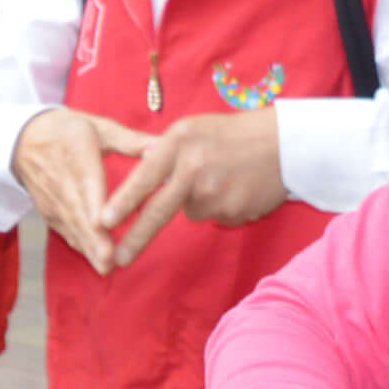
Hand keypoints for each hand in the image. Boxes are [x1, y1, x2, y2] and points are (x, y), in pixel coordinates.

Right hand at [10, 106, 156, 268]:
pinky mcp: (49, 212)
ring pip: (71, 226)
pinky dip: (80, 246)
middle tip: (109, 260)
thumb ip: (131, 141)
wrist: (22, 140)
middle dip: (93, 238)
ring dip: (88, 248)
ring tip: (105, 267)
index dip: (94, 206)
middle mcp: (62, 179)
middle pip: (78, 212)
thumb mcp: (98, 127)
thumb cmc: (67, 131)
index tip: (105, 224)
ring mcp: (53, 199)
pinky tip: (95, 261)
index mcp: (76, 153)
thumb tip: (164, 147)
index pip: (86, 183)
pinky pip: (66, 231)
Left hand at [94, 108, 285, 263]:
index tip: (103, 221)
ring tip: (220, 177)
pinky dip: (221, 207)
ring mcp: (217, 193)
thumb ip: (164, 148)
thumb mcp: (192, 129)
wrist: (285, 144)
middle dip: (136, 238)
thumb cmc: (231, 133)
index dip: (123, 202)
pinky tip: (236, 187)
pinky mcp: (235, 211)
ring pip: (191, 212)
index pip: (145, 177)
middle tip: (117, 260)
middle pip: (159, 211)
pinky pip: (216, 217)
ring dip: (198, 201)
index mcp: (179, 143)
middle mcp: (195, 169)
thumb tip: (140, 162)